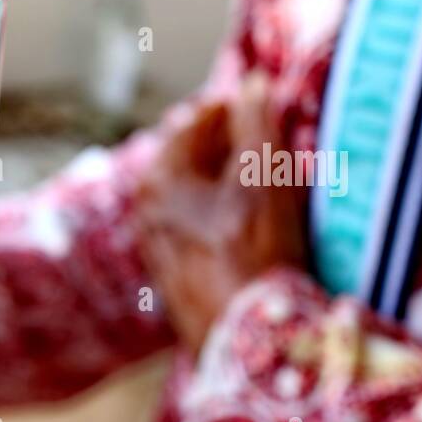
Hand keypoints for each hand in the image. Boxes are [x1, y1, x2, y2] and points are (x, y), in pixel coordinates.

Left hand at [135, 74, 306, 351]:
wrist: (245, 339)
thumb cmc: (255, 251)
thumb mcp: (263, 175)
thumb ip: (257, 121)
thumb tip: (253, 82)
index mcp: (158, 177)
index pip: (198, 120)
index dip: (238, 108)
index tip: (270, 105)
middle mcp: (146, 209)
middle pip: (195, 158)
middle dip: (234, 146)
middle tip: (276, 142)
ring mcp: (157, 245)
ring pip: (199, 195)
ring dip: (234, 183)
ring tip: (275, 184)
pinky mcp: (175, 276)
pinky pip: (202, 228)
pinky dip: (228, 217)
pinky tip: (260, 227)